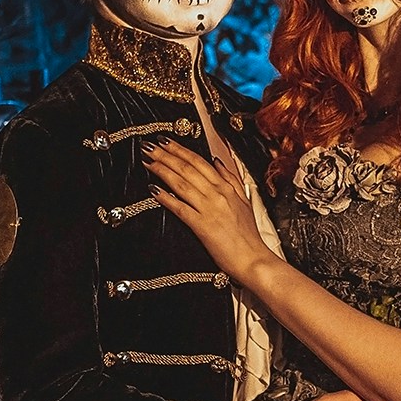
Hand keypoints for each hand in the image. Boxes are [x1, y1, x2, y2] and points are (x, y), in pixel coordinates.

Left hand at [143, 138, 274, 284]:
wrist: (252, 259)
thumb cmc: (248, 235)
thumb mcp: (244, 200)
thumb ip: (231, 179)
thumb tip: (217, 161)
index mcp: (227, 187)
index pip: (199, 161)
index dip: (180, 149)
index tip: (165, 141)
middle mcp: (217, 194)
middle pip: (187, 168)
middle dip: (165, 155)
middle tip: (149, 147)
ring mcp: (209, 209)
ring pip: (182, 183)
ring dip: (162, 170)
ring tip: (148, 162)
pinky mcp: (202, 226)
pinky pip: (180, 208)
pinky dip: (166, 198)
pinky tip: (154, 190)